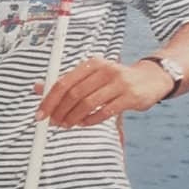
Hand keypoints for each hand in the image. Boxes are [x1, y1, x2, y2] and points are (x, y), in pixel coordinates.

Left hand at [34, 56, 172, 127]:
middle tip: (53, 122)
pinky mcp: (130, 97)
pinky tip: (84, 123)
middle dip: (60, 111)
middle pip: (74, 93)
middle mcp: (104, 70)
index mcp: (91, 64)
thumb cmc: (114, 79)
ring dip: (73, 117)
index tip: (40, 114)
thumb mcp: (90, 76)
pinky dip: (91, 120)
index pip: (63, 82)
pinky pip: (105, 112)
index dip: (49, 100)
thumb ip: (66, 82)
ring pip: (88, 103)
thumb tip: (37, 88)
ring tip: (66, 125)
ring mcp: (119, 83)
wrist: (150, 79)